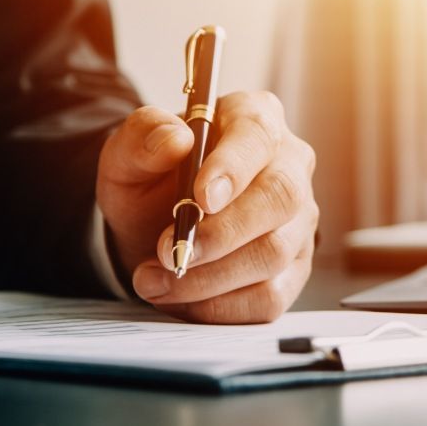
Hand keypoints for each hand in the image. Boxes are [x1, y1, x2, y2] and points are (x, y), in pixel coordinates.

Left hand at [97, 91, 316, 323]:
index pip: (258, 135)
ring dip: (209, 277)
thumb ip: (142, 136)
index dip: (233, 167)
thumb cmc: (151, 180)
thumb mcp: (129, 154)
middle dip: (222, 233)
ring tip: (155, 278)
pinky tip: (181, 298)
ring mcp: (297, 220)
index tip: (201, 198)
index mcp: (254, 119)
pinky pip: (270, 297)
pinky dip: (219, 306)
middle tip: (170, 252)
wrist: (152, 226)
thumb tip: (174, 139)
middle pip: (280, 198)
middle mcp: (288, 165)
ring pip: (273, 253)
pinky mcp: (293, 269)